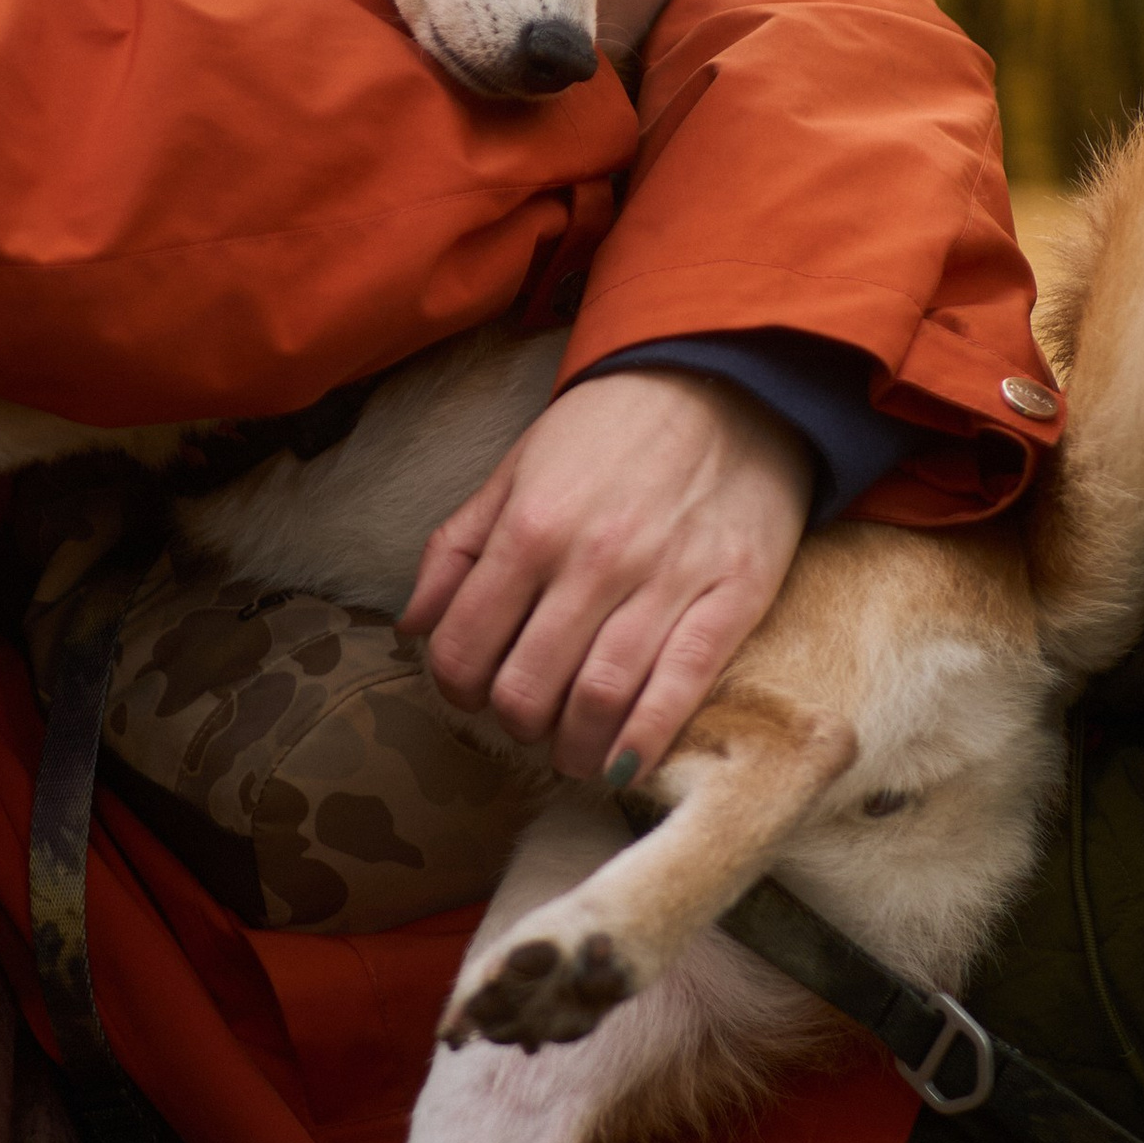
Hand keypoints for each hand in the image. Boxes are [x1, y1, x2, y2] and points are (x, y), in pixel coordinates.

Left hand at [400, 368, 811, 782]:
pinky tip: (623, 760)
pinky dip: (641, 743)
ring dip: (571, 749)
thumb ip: (456, 548)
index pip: (463, 648)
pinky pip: (677, 693)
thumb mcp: (517, 468)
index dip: (455, 687)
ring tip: (571, 749)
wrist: (726, 382)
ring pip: (595, 705)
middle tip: (526, 718)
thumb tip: (412, 627)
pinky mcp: (731, 599)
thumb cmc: (611, 429)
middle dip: (514, 722)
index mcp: (529, 527)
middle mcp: (591, 560)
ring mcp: (664, 583)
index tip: (471, 691)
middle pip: (525, 690)